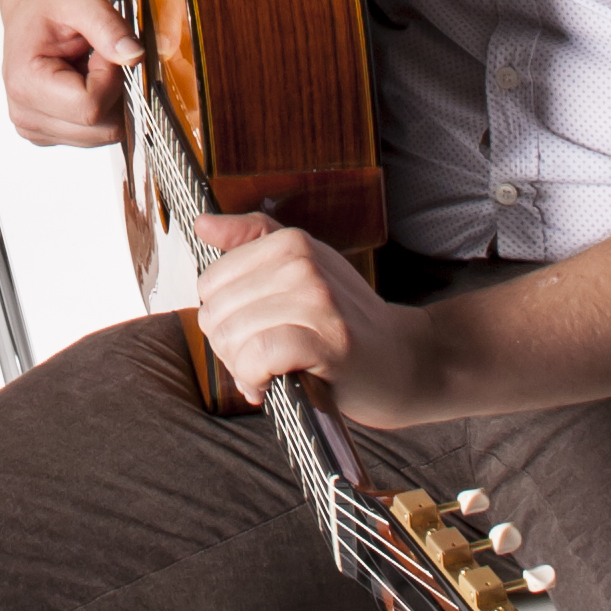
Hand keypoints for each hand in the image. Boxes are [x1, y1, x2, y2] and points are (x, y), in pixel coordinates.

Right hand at [0, 0, 136, 149]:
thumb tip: (135, 56)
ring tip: (86, 65)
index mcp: (26, 83)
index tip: (102, 50)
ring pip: (101, 135)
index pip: (91, 108)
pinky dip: (98, 107)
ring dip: (106, 99)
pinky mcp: (47, 129)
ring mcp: (34, 125)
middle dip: (111, 91)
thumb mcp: (82, 0)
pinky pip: (93, 134)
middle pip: (100, 129)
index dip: (110, 78)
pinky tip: (81, 79)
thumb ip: (110, 29)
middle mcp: (25, 112)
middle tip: (95, 56)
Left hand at [191, 212, 442, 425]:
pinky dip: (254, 378)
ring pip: (234, 334)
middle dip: (228, 346)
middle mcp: (305, 264)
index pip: (212, 281)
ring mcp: (320, 301)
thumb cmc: (348, 321)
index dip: (221, 317)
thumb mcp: (305, 268)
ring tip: (266, 374)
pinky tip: (268, 387)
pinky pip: (259, 357)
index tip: (248, 333)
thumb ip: (252, 241)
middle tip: (258, 360)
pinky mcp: (330, 343)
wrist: (406, 362)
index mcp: (293, 243)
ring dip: (241, 367)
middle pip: (217, 310)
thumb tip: (203, 223)